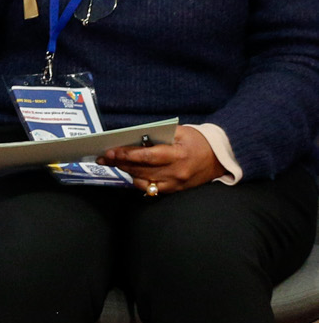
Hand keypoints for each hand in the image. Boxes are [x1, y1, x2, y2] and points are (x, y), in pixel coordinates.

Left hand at [98, 125, 221, 194]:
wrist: (219, 159)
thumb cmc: (198, 141)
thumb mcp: (181, 132)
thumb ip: (158, 135)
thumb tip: (134, 138)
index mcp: (178, 155)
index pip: (147, 157)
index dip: (127, 154)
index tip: (110, 151)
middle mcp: (176, 173)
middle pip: (141, 169)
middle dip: (119, 162)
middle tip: (103, 157)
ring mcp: (175, 184)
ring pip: (143, 180)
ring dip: (126, 171)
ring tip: (112, 162)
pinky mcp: (174, 190)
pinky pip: (150, 188)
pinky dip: (138, 180)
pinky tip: (129, 171)